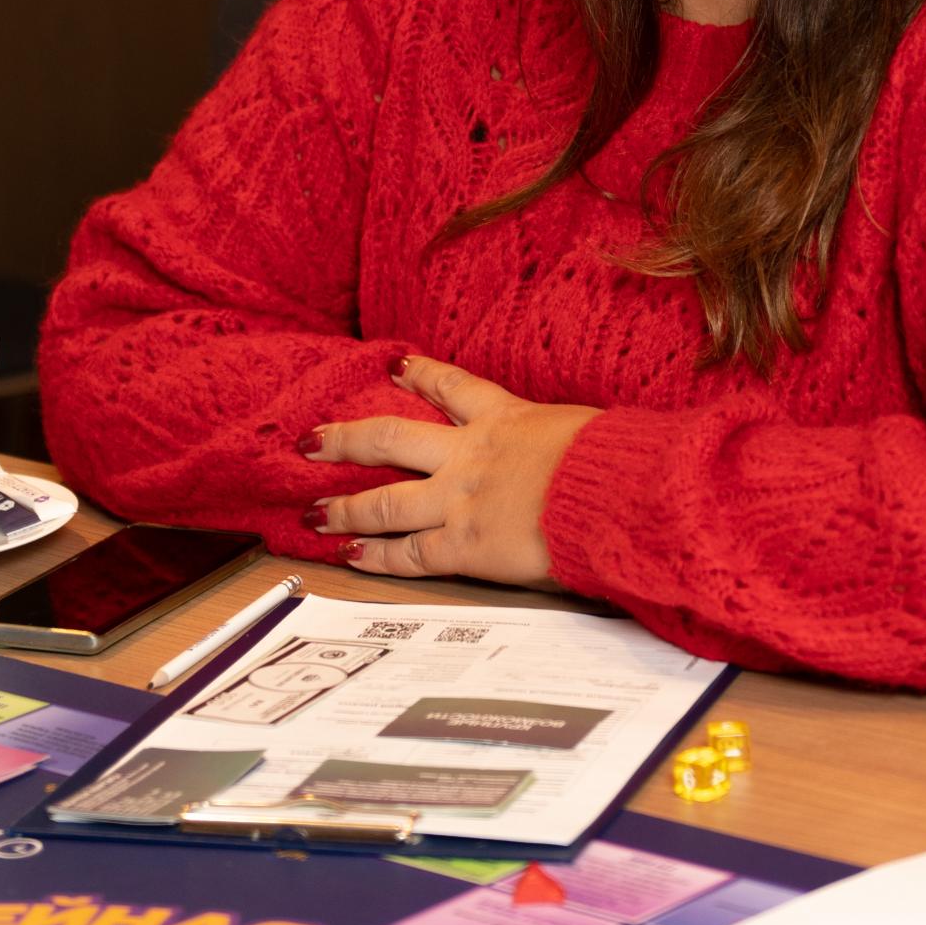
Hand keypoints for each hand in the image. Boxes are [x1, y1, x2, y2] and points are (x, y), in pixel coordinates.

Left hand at [300, 355, 598, 586]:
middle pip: (391, 438)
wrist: (611, 493)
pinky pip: (408, 554)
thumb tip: (574, 450)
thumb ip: (564, 439)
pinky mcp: (464, 546)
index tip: (392, 368)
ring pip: (386, 501)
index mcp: (506, 418)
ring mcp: (460, 501)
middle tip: (311, 441)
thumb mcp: (586, 431)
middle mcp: (470, 454)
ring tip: (315, 512)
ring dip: (346, 507)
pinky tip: (352, 556)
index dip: (419, 375)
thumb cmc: (614, 461)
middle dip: (346, 440)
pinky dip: (377, 556)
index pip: (452, 388)